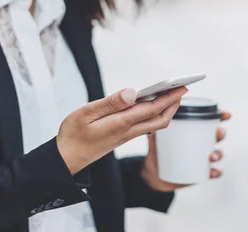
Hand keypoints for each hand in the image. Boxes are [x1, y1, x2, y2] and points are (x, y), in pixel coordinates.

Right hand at [57, 87, 187, 174]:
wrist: (64, 160)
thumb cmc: (72, 135)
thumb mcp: (86, 114)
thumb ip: (110, 103)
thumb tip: (133, 92)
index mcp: (121, 124)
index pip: (152, 109)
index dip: (169, 98)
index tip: (181, 86)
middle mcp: (127, 132)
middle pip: (160, 119)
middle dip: (173, 104)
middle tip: (183, 88)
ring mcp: (126, 136)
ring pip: (154, 124)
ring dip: (165, 109)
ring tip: (171, 93)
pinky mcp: (122, 138)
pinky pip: (145, 126)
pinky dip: (154, 114)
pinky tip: (152, 105)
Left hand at [141, 111, 231, 191]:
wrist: (155, 174)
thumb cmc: (159, 151)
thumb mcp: (156, 139)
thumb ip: (155, 128)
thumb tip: (154, 117)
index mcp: (194, 131)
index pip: (210, 121)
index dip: (221, 116)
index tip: (226, 115)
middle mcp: (202, 144)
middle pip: (217, 136)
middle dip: (221, 133)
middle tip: (218, 133)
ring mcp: (203, 159)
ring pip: (217, 154)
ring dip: (218, 154)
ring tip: (211, 156)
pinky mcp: (201, 173)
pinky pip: (213, 172)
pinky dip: (216, 172)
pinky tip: (213, 172)